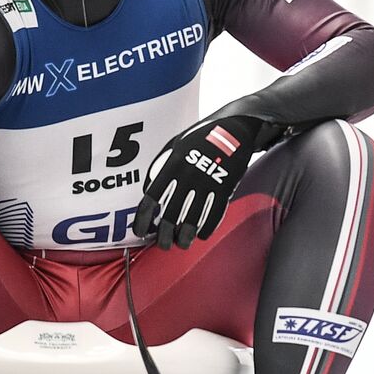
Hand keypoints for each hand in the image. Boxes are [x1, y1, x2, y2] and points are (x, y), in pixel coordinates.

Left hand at [133, 115, 263, 250]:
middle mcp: (187, 176)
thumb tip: (148, 190)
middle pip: (170, 215)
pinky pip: (213, 215)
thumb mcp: (175, 146)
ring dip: (185, 236)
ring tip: (182, 243)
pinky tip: (201, 234)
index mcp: (172, 165)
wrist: (233, 129)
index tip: (140, 232)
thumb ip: (160, 167)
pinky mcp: (225, 188)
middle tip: (163, 244)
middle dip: (165, 235)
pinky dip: (206, 228)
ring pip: (192, 219)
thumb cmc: (200, 138)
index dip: (143, 219)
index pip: (151, 199)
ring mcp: (207, 184)